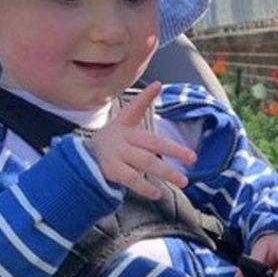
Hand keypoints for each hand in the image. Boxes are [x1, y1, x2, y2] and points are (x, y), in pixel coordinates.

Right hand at [86, 81, 196, 199]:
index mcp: (125, 125)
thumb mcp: (125, 120)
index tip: (157, 85)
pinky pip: (130, 180)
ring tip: (183, 181)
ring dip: (165, 172)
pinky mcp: (111, 172)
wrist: (84, 157)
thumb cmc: (113, 138)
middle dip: (174, 150)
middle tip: (193, 158)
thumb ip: (142, 103)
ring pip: (144, 164)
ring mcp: (116, 156)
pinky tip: (157, 193)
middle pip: (151, 144)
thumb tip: (158, 83)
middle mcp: (121, 139)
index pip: (136, 108)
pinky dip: (145, 187)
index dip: (145, 96)